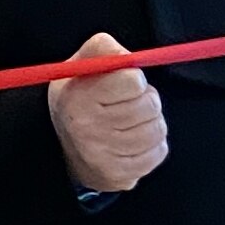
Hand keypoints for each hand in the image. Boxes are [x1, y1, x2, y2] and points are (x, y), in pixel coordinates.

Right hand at [48, 32, 167, 192]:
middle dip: (146, 100)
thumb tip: (130, 58)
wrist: (66, 146)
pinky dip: (154, 144)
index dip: (134, 79)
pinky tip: (135, 141)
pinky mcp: (119, 176)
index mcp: (78, 97)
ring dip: (152, 122)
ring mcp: (103, 156)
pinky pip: (158, 152)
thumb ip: (104, 48)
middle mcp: (87, 129)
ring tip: (133, 121)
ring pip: (158, 129)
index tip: (125, 83)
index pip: (133, 81)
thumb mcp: (81, 65)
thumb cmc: (81, 97)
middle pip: (150, 106)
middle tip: (130, 103)